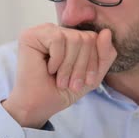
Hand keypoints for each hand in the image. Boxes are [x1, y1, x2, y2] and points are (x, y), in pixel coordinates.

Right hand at [2, 23, 116, 127]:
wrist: (39, 106)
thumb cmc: (62, 91)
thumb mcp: (92, 75)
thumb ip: (105, 55)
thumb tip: (107, 32)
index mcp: (71, 38)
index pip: (94, 38)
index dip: (94, 62)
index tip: (85, 82)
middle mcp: (58, 31)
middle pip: (86, 37)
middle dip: (82, 65)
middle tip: (71, 83)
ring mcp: (44, 31)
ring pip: (74, 38)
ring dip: (69, 66)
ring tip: (60, 79)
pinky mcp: (31, 35)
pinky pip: (58, 39)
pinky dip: (57, 60)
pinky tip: (48, 69)